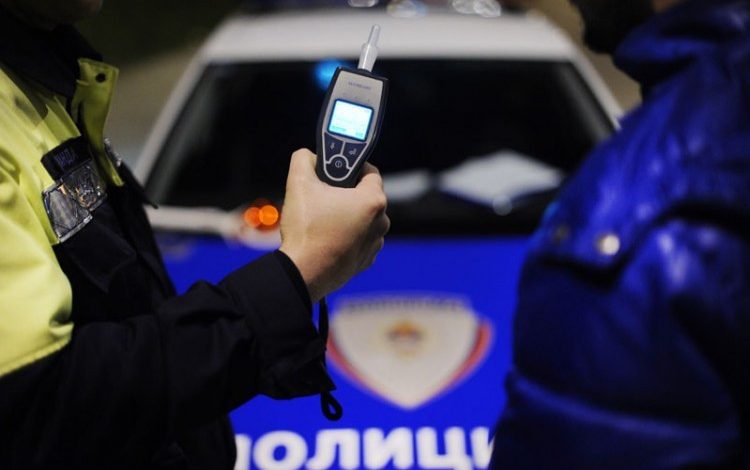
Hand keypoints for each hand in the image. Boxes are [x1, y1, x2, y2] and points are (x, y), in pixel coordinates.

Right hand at [279, 149, 389, 302]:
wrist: (303, 273)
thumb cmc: (306, 230)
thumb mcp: (299, 184)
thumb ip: (303, 159)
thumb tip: (308, 156)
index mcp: (373, 201)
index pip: (370, 171)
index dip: (352, 166)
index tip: (336, 170)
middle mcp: (381, 222)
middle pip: (365, 197)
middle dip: (346, 193)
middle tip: (323, 196)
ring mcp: (375, 243)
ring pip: (362, 219)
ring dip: (346, 216)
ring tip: (322, 220)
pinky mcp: (365, 260)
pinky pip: (358, 240)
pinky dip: (346, 236)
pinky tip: (326, 238)